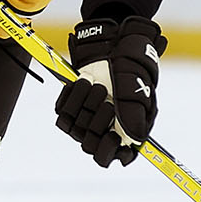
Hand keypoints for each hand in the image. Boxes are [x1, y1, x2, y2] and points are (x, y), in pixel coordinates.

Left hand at [54, 16, 166, 166]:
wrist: (112, 44)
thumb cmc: (131, 69)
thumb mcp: (138, 93)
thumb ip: (134, 118)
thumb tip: (132, 140)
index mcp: (126, 132)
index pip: (113, 157)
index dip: (109, 150)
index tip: (112, 136)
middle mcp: (105, 129)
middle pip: (90, 145)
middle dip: (98, 121)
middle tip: (108, 102)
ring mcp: (86, 119)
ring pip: (74, 129)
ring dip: (85, 105)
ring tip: (97, 86)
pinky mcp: (71, 107)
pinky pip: (62, 113)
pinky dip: (71, 97)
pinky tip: (83, 82)